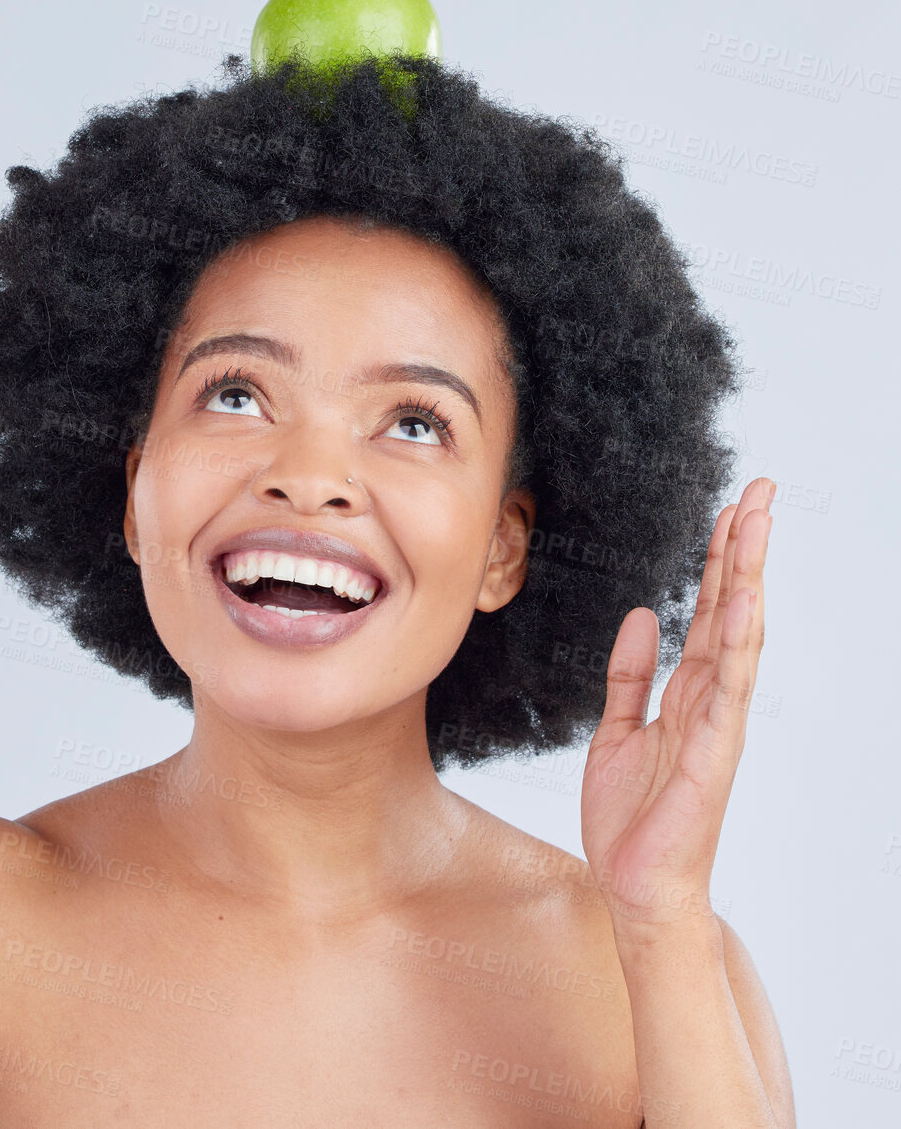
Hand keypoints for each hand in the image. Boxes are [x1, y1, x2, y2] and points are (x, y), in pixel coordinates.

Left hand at [580, 476, 774, 937]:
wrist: (633, 885)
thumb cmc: (631, 819)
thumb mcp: (615, 731)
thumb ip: (627, 675)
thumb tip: (639, 615)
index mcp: (688, 692)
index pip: (708, 611)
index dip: (718, 559)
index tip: (730, 508)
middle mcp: (712, 699)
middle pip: (731, 609)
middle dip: (743, 549)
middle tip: (759, 489)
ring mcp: (718, 722)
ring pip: (738, 635)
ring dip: (747, 577)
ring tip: (757, 522)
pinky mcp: (713, 750)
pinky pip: (727, 687)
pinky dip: (739, 641)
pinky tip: (745, 600)